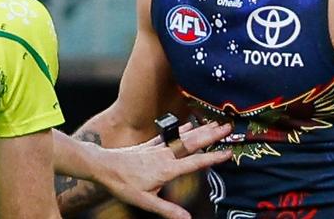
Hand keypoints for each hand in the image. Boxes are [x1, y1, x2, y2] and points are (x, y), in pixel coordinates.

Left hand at [91, 120, 231, 218]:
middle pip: (193, 143)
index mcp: (167, 169)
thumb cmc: (123, 184)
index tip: (229, 152)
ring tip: (214, 123)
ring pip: (184, 136)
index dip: (213, 158)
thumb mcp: (145, 201)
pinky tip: (189, 124)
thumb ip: (167, 209)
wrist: (104, 166)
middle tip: (228, 127)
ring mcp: (158, 148)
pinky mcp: (150, 145)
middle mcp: (165, 155)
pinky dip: (182, 128)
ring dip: (200, 129)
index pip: (195, 162)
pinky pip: (170, 135)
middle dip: (211, 135)